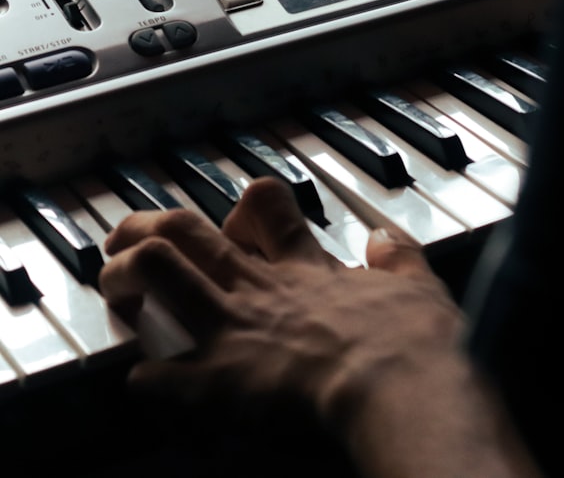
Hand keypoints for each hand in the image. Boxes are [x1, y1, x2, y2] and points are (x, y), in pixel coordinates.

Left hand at [99, 176, 541, 477]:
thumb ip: (399, 257)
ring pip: (156, 271)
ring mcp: (232, 330)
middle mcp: (259, 290)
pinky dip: (147, 375)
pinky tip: (145, 378)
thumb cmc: (413, 342)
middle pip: (188, 231)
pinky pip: (155, 373)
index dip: (246, 204)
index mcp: (305, 270)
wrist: (398, 386)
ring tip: (116, 282)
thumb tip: (385, 238)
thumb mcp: (419, 285)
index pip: (266, 207)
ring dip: (125, 274)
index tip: (239, 216)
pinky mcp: (216, 382)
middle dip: (149, 227)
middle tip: (129, 234)